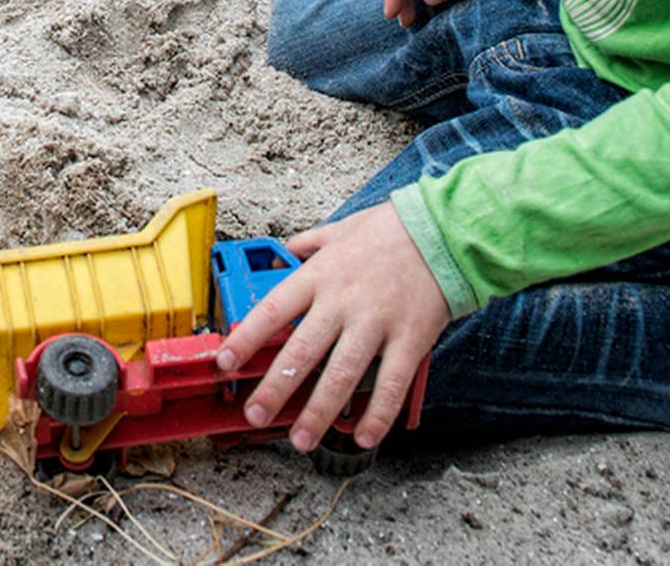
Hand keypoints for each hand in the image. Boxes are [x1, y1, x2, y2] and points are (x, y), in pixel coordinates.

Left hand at [215, 203, 446, 451]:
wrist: (444, 231)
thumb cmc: (391, 230)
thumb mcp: (339, 229)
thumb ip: (308, 244)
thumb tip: (284, 254)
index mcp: (320, 275)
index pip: (272, 310)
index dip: (245, 339)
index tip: (224, 364)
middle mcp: (343, 301)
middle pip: (301, 351)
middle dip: (274, 389)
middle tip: (255, 415)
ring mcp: (377, 322)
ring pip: (342, 374)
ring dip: (319, 412)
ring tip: (301, 439)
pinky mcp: (410, 339)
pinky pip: (392, 384)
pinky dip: (378, 414)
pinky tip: (363, 437)